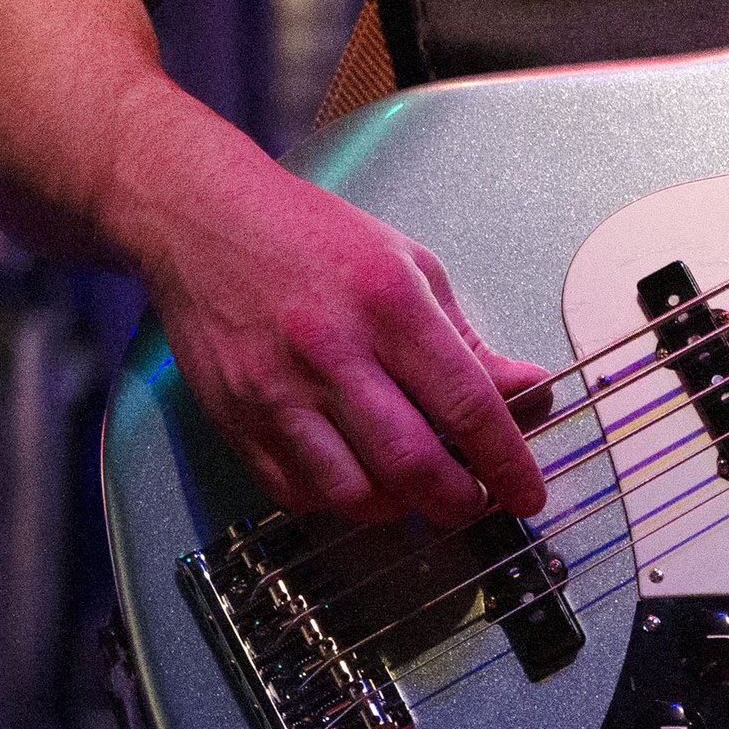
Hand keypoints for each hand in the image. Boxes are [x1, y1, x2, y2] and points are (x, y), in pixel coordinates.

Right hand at [129, 147, 550, 525]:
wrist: (201, 220)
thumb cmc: (309, 237)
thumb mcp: (408, 267)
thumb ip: (466, 341)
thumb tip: (525, 390)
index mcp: (388, 305)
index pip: (466, 405)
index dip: (506, 463)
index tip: (527, 493)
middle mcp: (331, 353)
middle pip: (412, 465)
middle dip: (458, 502)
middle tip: (473, 501)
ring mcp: (278, 392)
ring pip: (354, 495)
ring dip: (397, 508)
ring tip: (412, 488)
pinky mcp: (237, 420)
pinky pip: (299, 494)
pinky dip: (338, 502)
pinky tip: (355, 475)